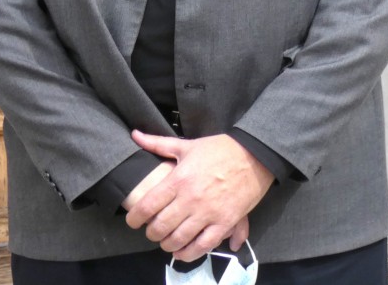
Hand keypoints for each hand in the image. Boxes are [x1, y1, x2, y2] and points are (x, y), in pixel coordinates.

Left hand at [124, 131, 273, 261]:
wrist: (254, 155)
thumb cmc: (219, 149)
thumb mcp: (187, 145)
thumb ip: (158, 144)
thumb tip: (135, 135)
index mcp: (179, 179)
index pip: (147, 206)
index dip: (134, 219)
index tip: (133, 221)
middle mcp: (190, 199)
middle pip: (160, 227)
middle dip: (151, 233)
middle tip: (152, 230)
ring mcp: (208, 213)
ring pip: (178, 240)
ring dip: (167, 244)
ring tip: (167, 240)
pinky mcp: (224, 222)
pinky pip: (202, 246)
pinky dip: (189, 253)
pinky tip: (183, 252)